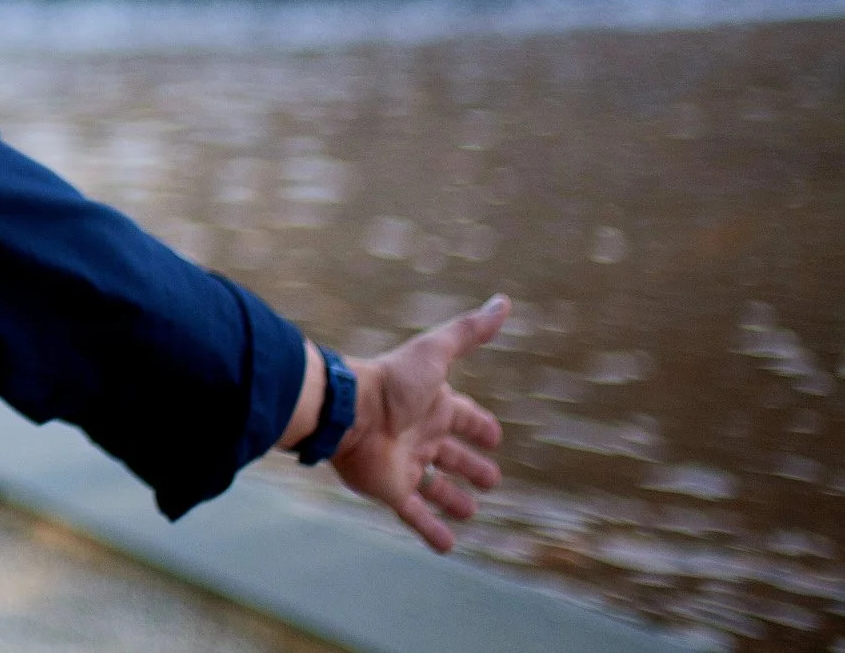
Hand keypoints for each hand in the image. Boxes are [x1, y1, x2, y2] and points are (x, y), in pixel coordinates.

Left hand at [334, 295, 508, 551]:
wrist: (345, 411)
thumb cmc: (391, 382)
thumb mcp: (435, 353)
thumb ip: (469, 331)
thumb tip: (503, 302)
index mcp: (432, 405)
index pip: (463, 417)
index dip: (479, 426)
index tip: (495, 435)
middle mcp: (419, 435)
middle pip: (451, 454)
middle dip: (470, 465)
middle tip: (491, 479)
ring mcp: (405, 464)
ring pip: (435, 486)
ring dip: (452, 499)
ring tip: (470, 511)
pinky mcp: (390, 489)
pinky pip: (414, 515)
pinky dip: (431, 531)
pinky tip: (448, 547)